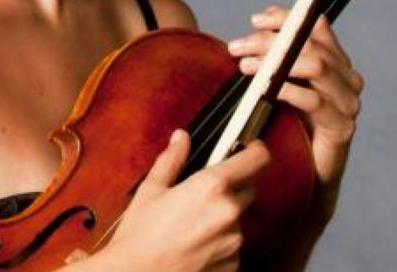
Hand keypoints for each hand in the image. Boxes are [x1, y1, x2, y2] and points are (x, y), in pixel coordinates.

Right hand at [107, 129, 269, 271]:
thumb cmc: (140, 236)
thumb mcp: (151, 189)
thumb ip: (172, 159)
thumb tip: (181, 138)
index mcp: (211, 187)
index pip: (256, 159)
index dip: (255, 151)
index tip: (250, 149)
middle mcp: (228, 212)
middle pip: (249, 188)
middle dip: (233, 185)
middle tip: (207, 191)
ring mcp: (233, 242)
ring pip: (239, 218)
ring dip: (225, 216)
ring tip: (194, 223)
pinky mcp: (232, 266)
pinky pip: (233, 245)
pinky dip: (221, 241)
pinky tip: (197, 243)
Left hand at [228, 6, 363, 219]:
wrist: (306, 177)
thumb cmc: (292, 126)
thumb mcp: (283, 82)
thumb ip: (279, 53)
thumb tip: (262, 19)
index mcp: (336, 62)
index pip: (315, 27)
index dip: (286, 18)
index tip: (255, 20)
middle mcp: (347, 78)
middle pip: (310, 44)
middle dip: (270, 41)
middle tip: (237, 46)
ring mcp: (348, 103)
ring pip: (315, 67)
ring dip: (275, 62)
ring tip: (244, 66)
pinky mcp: (342, 127)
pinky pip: (314, 100)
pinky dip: (286, 89)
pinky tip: (264, 89)